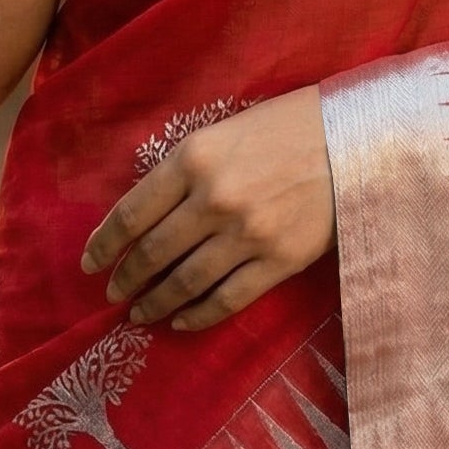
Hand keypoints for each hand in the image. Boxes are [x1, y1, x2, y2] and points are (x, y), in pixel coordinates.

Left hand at [82, 87, 335, 331]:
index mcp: (195, 158)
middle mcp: (214, 199)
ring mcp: (247, 235)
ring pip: (185, 282)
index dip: (105, 243)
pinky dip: (198, 316)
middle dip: (126, 278)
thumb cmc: (288, 126)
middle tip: (113, 293)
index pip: (132, 212)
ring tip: (140, 313)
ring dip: (155, 303)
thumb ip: (185, 169)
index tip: (90, 264)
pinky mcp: (279, 261)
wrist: (358, 139)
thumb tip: (148, 214)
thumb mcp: (224, 131)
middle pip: (153, 252)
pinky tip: (182, 322)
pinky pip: (228, 299)